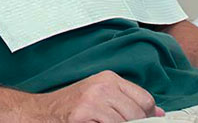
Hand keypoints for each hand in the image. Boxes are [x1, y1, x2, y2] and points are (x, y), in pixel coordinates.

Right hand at [37, 71, 163, 121]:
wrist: (40, 112)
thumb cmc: (71, 106)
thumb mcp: (100, 95)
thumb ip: (127, 100)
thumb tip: (157, 113)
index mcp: (109, 78)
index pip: (145, 99)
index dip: (149, 116)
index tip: (149, 122)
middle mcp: (102, 87)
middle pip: (137, 114)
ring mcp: (92, 102)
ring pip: (125, 122)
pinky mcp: (82, 116)